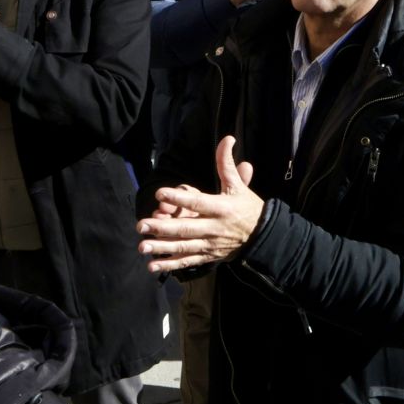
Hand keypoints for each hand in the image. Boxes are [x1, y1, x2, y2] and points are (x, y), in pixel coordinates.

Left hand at [139, 136, 265, 273]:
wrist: (263, 236)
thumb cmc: (247, 207)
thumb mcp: (238, 185)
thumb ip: (226, 163)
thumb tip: (226, 138)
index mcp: (221, 208)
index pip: (197, 202)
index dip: (179, 198)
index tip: (160, 194)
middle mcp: (214, 228)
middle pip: (185, 228)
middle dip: (162, 227)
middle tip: (141, 225)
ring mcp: (209, 244)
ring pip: (183, 247)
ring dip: (161, 248)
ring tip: (142, 246)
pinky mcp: (207, 256)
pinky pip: (187, 261)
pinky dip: (170, 265)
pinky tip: (152, 265)